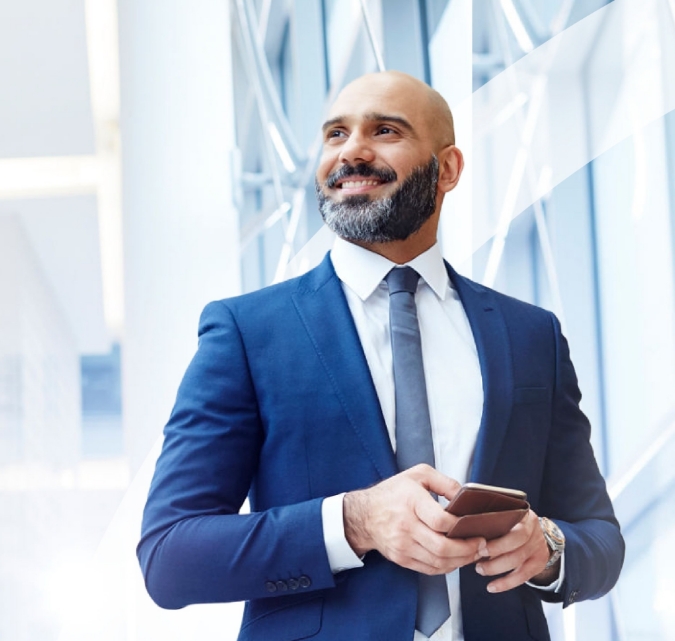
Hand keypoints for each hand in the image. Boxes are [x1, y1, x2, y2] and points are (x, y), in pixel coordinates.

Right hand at [343, 464, 485, 574]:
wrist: (363, 515)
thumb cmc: (393, 492)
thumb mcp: (418, 474)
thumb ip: (444, 482)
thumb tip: (466, 496)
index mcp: (411, 501)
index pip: (440, 521)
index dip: (461, 526)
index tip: (475, 527)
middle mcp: (406, 526)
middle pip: (442, 547)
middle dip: (467, 549)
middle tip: (482, 545)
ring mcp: (403, 545)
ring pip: (438, 562)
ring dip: (461, 561)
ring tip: (473, 553)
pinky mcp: (401, 558)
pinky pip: (430, 569)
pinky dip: (447, 567)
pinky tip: (456, 559)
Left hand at [474, 510, 557, 591]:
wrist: (534, 534)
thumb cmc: (509, 524)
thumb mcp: (502, 514)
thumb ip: (487, 517)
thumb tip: (463, 523)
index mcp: (522, 513)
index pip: (511, 520)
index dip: (495, 531)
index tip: (479, 541)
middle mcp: (533, 528)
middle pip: (517, 540)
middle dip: (495, 550)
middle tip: (477, 555)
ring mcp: (538, 545)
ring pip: (518, 559)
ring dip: (496, 567)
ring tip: (480, 569)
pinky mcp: (539, 562)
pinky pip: (523, 576)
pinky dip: (506, 583)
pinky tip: (491, 587)